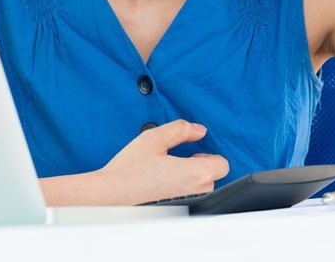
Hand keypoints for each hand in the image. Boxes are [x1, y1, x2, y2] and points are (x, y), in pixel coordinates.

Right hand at [95, 120, 228, 204]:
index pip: (222, 164)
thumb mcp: (155, 138)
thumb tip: (199, 130)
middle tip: (180, 154)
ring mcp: (186, 200)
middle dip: (202, 163)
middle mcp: (194, 190)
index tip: (194, 148)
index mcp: (194, 173)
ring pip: (201, 185)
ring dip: (193, 173)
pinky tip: (163, 174)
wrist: (112, 192)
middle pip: (213, 175)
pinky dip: (183, 181)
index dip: (211, 153)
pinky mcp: (175, 205)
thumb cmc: (131, 167)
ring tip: (171, 163)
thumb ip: (181, 130)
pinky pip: (189, 191)